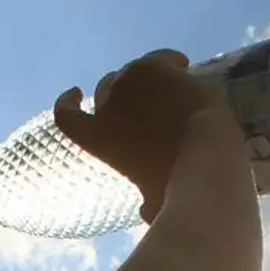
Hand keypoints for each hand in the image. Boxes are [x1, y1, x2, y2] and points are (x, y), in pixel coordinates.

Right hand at [51, 50, 227, 224]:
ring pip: (129, 72)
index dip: (66, 103)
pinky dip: (167, 61)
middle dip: (122, 92)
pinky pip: (155, 59)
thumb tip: (145, 211)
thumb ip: (146, 204)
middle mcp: (106, 110)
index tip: (76, 93)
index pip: (65, 116)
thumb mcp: (154, 201)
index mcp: (98, 142)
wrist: (205, 158)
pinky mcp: (152, 70)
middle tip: (146, 99)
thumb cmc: (179, 189)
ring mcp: (127, 87)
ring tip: (170, 82)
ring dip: (145, 77)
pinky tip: (182, 66)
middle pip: (104, 90)